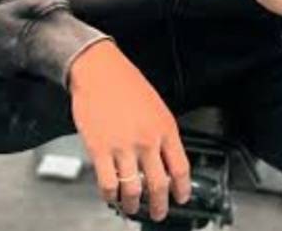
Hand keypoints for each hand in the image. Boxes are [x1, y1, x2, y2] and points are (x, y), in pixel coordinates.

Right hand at [68, 39, 190, 220]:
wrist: (99, 69)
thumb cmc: (125, 81)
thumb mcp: (155, 105)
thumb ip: (161, 132)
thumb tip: (165, 157)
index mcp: (165, 127)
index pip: (181, 168)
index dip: (182, 189)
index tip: (181, 197)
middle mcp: (147, 140)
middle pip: (159, 186)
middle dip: (159, 206)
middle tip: (158, 213)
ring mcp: (124, 147)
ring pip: (133, 190)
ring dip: (133, 205)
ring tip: (131, 206)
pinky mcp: (100, 150)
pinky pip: (108, 184)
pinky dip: (110, 195)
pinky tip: (111, 194)